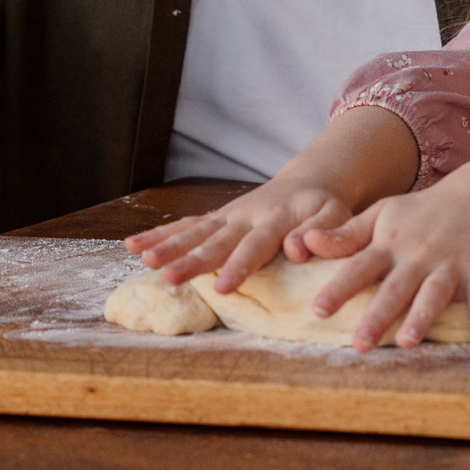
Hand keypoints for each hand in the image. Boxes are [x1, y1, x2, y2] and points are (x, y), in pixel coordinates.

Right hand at [126, 181, 355, 290]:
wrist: (308, 181)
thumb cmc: (325, 207)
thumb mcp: (336, 216)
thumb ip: (322, 232)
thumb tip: (299, 248)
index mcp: (277, 219)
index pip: (256, 245)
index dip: (239, 266)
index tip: (223, 287)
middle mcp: (246, 215)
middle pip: (215, 240)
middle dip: (191, 259)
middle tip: (167, 276)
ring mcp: (227, 216)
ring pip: (194, 231)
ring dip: (167, 245)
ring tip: (142, 260)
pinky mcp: (216, 218)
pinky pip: (185, 225)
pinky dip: (159, 234)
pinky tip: (133, 245)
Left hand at [299, 177, 469, 354]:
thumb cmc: (423, 210)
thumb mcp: (383, 214)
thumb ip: (347, 234)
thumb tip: (306, 241)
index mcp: (391, 242)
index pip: (360, 267)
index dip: (339, 289)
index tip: (318, 310)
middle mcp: (419, 254)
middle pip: (396, 288)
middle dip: (377, 315)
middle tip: (359, 344)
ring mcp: (453, 262)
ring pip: (435, 293)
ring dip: (421, 318)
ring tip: (406, 342)